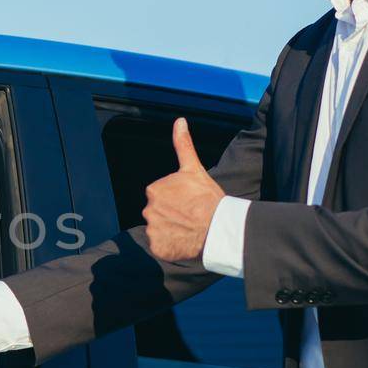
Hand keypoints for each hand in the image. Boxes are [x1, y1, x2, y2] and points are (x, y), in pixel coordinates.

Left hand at [142, 118, 224, 261]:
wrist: (219, 228)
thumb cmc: (209, 198)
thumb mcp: (195, 169)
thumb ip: (183, 145)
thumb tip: (180, 120)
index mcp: (154, 190)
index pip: (161, 197)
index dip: (178, 200)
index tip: (191, 203)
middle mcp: (148, 210)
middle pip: (159, 213)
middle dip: (173, 215)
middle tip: (192, 217)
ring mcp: (152, 230)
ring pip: (160, 230)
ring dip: (172, 231)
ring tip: (190, 229)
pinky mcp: (157, 247)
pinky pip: (161, 247)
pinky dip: (171, 246)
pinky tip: (184, 242)